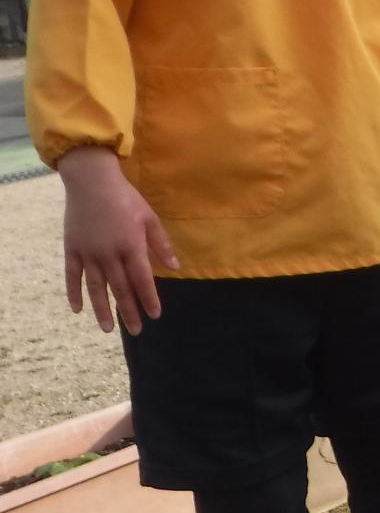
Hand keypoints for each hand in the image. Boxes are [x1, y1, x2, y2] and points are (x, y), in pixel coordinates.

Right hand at [57, 146, 177, 333]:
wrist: (92, 182)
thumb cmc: (126, 198)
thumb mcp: (150, 218)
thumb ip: (161, 245)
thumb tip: (175, 268)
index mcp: (131, 246)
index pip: (142, 280)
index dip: (149, 299)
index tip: (155, 315)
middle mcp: (109, 254)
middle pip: (120, 289)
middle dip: (129, 311)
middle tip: (136, 330)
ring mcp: (88, 253)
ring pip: (96, 288)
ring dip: (102, 310)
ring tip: (107, 329)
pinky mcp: (72, 249)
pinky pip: (72, 276)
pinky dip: (74, 293)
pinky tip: (78, 310)